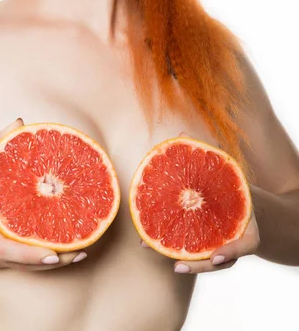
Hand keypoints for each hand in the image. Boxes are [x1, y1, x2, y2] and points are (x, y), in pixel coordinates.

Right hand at [0, 117, 86, 271]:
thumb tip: (19, 123)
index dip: (26, 253)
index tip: (52, 253)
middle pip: (15, 261)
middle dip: (47, 261)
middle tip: (78, 252)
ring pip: (19, 267)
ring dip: (50, 263)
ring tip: (79, 252)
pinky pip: (17, 265)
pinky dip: (40, 261)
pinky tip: (66, 253)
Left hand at [140, 131, 259, 273]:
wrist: (244, 201)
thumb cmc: (233, 187)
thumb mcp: (229, 173)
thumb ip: (209, 157)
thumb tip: (181, 134)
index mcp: (247, 228)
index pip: (244, 246)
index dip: (231, 251)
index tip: (216, 256)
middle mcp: (235, 241)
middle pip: (220, 259)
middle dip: (200, 264)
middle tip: (178, 265)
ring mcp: (221, 245)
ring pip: (207, 261)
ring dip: (187, 262)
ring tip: (167, 262)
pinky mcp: (206, 245)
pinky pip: (194, 251)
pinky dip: (176, 248)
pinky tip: (151, 243)